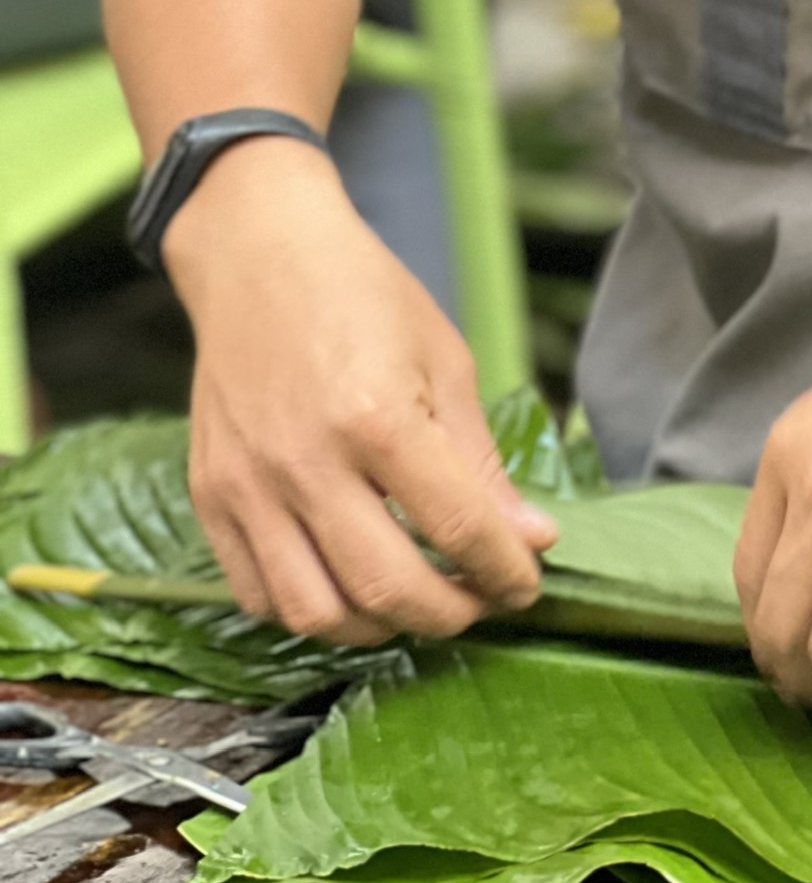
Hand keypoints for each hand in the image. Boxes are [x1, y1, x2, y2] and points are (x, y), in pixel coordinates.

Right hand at [165, 137, 553, 647]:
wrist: (260, 255)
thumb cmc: (364, 295)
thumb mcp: (445, 361)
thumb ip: (482, 463)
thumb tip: (530, 540)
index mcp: (378, 417)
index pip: (456, 528)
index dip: (504, 571)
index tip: (527, 583)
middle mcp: (307, 462)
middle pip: (387, 589)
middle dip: (451, 613)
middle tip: (479, 599)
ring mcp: (249, 487)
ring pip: (315, 613)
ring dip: (379, 628)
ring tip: (416, 600)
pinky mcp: (211, 498)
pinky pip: (256, 594)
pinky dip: (309, 611)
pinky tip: (347, 587)